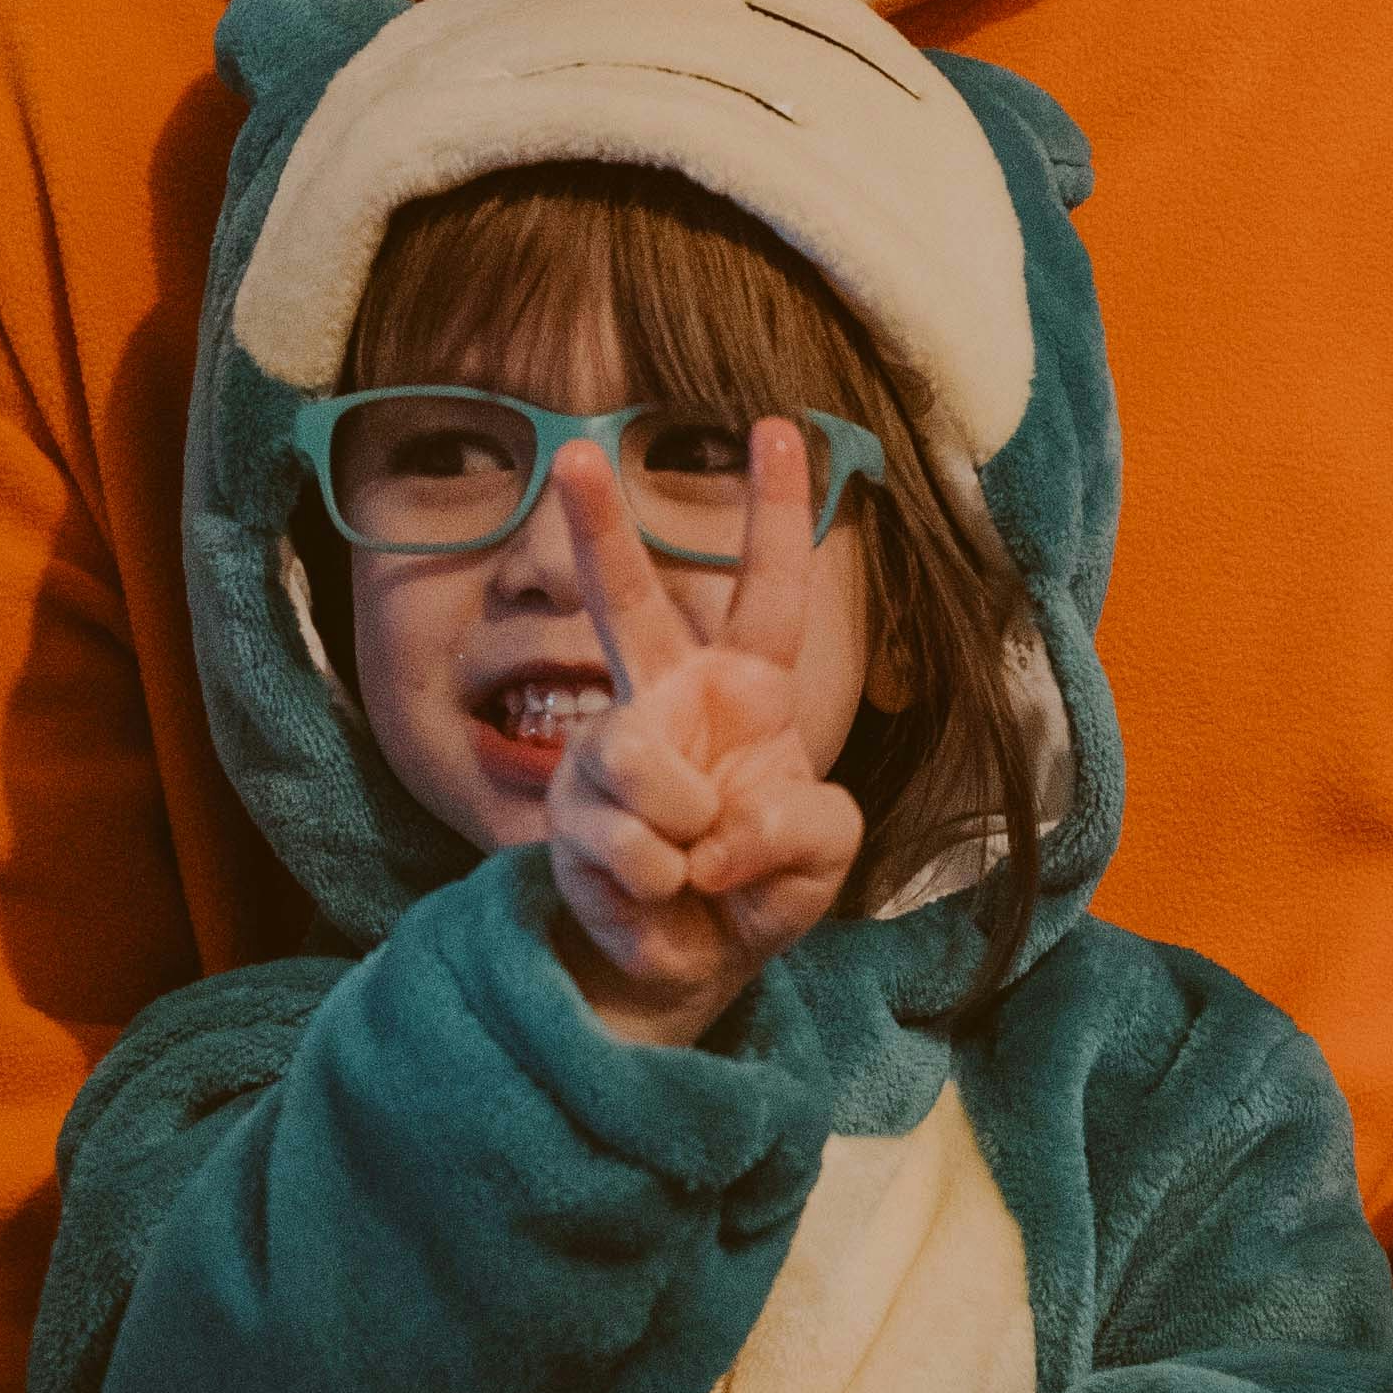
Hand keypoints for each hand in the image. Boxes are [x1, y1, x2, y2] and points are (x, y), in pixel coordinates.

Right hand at [541, 426, 861, 1042]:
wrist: (691, 966)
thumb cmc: (758, 883)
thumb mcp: (825, 851)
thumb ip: (807, 824)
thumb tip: (715, 820)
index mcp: (742, 689)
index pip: (764, 592)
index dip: (773, 514)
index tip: (774, 427)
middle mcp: (665, 702)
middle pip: (626, 601)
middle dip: (597, 525)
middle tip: (570, 453)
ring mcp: (606, 755)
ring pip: (640, 763)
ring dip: (689, 834)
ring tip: (696, 871)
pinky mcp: (567, 817)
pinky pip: (630, 845)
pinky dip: (662, 890)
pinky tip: (660, 900)